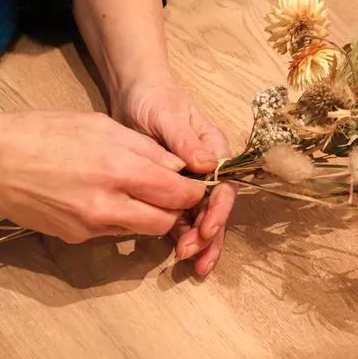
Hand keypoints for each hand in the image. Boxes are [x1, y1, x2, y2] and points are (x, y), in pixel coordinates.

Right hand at [0, 108, 205, 242]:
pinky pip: (114, 232)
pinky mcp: (76, 238)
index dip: (192, 190)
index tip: (193, 182)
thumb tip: (178, 166)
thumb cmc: (43, 133)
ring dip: (149, 214)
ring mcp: (91, 227)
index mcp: (119, 169)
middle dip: (174, 208)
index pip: (177, 193)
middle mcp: (109, 205)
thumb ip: (144, 149)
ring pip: (141, 230)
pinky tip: (105, 198)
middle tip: (170, 191)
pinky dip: (121, 218)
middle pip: (165, 220)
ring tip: (137, 192)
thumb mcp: (100, 125)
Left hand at [110, 80, 236, 274]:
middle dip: (209, 235)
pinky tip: (177, 252)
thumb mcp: (167, 115)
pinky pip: (181, 216)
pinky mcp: (172, 190)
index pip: (224, 185)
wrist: (133, 95)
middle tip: (195, 258)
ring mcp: (192, 182)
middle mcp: (208, 169)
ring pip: (202, 217)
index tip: (206, 229)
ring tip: (188, 262)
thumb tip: (207, 166)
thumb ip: (186, 141)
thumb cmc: (154, 99)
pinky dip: (181, 235)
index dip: (218, 211)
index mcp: (214, 150)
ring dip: (199, 241)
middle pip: (216, 208)